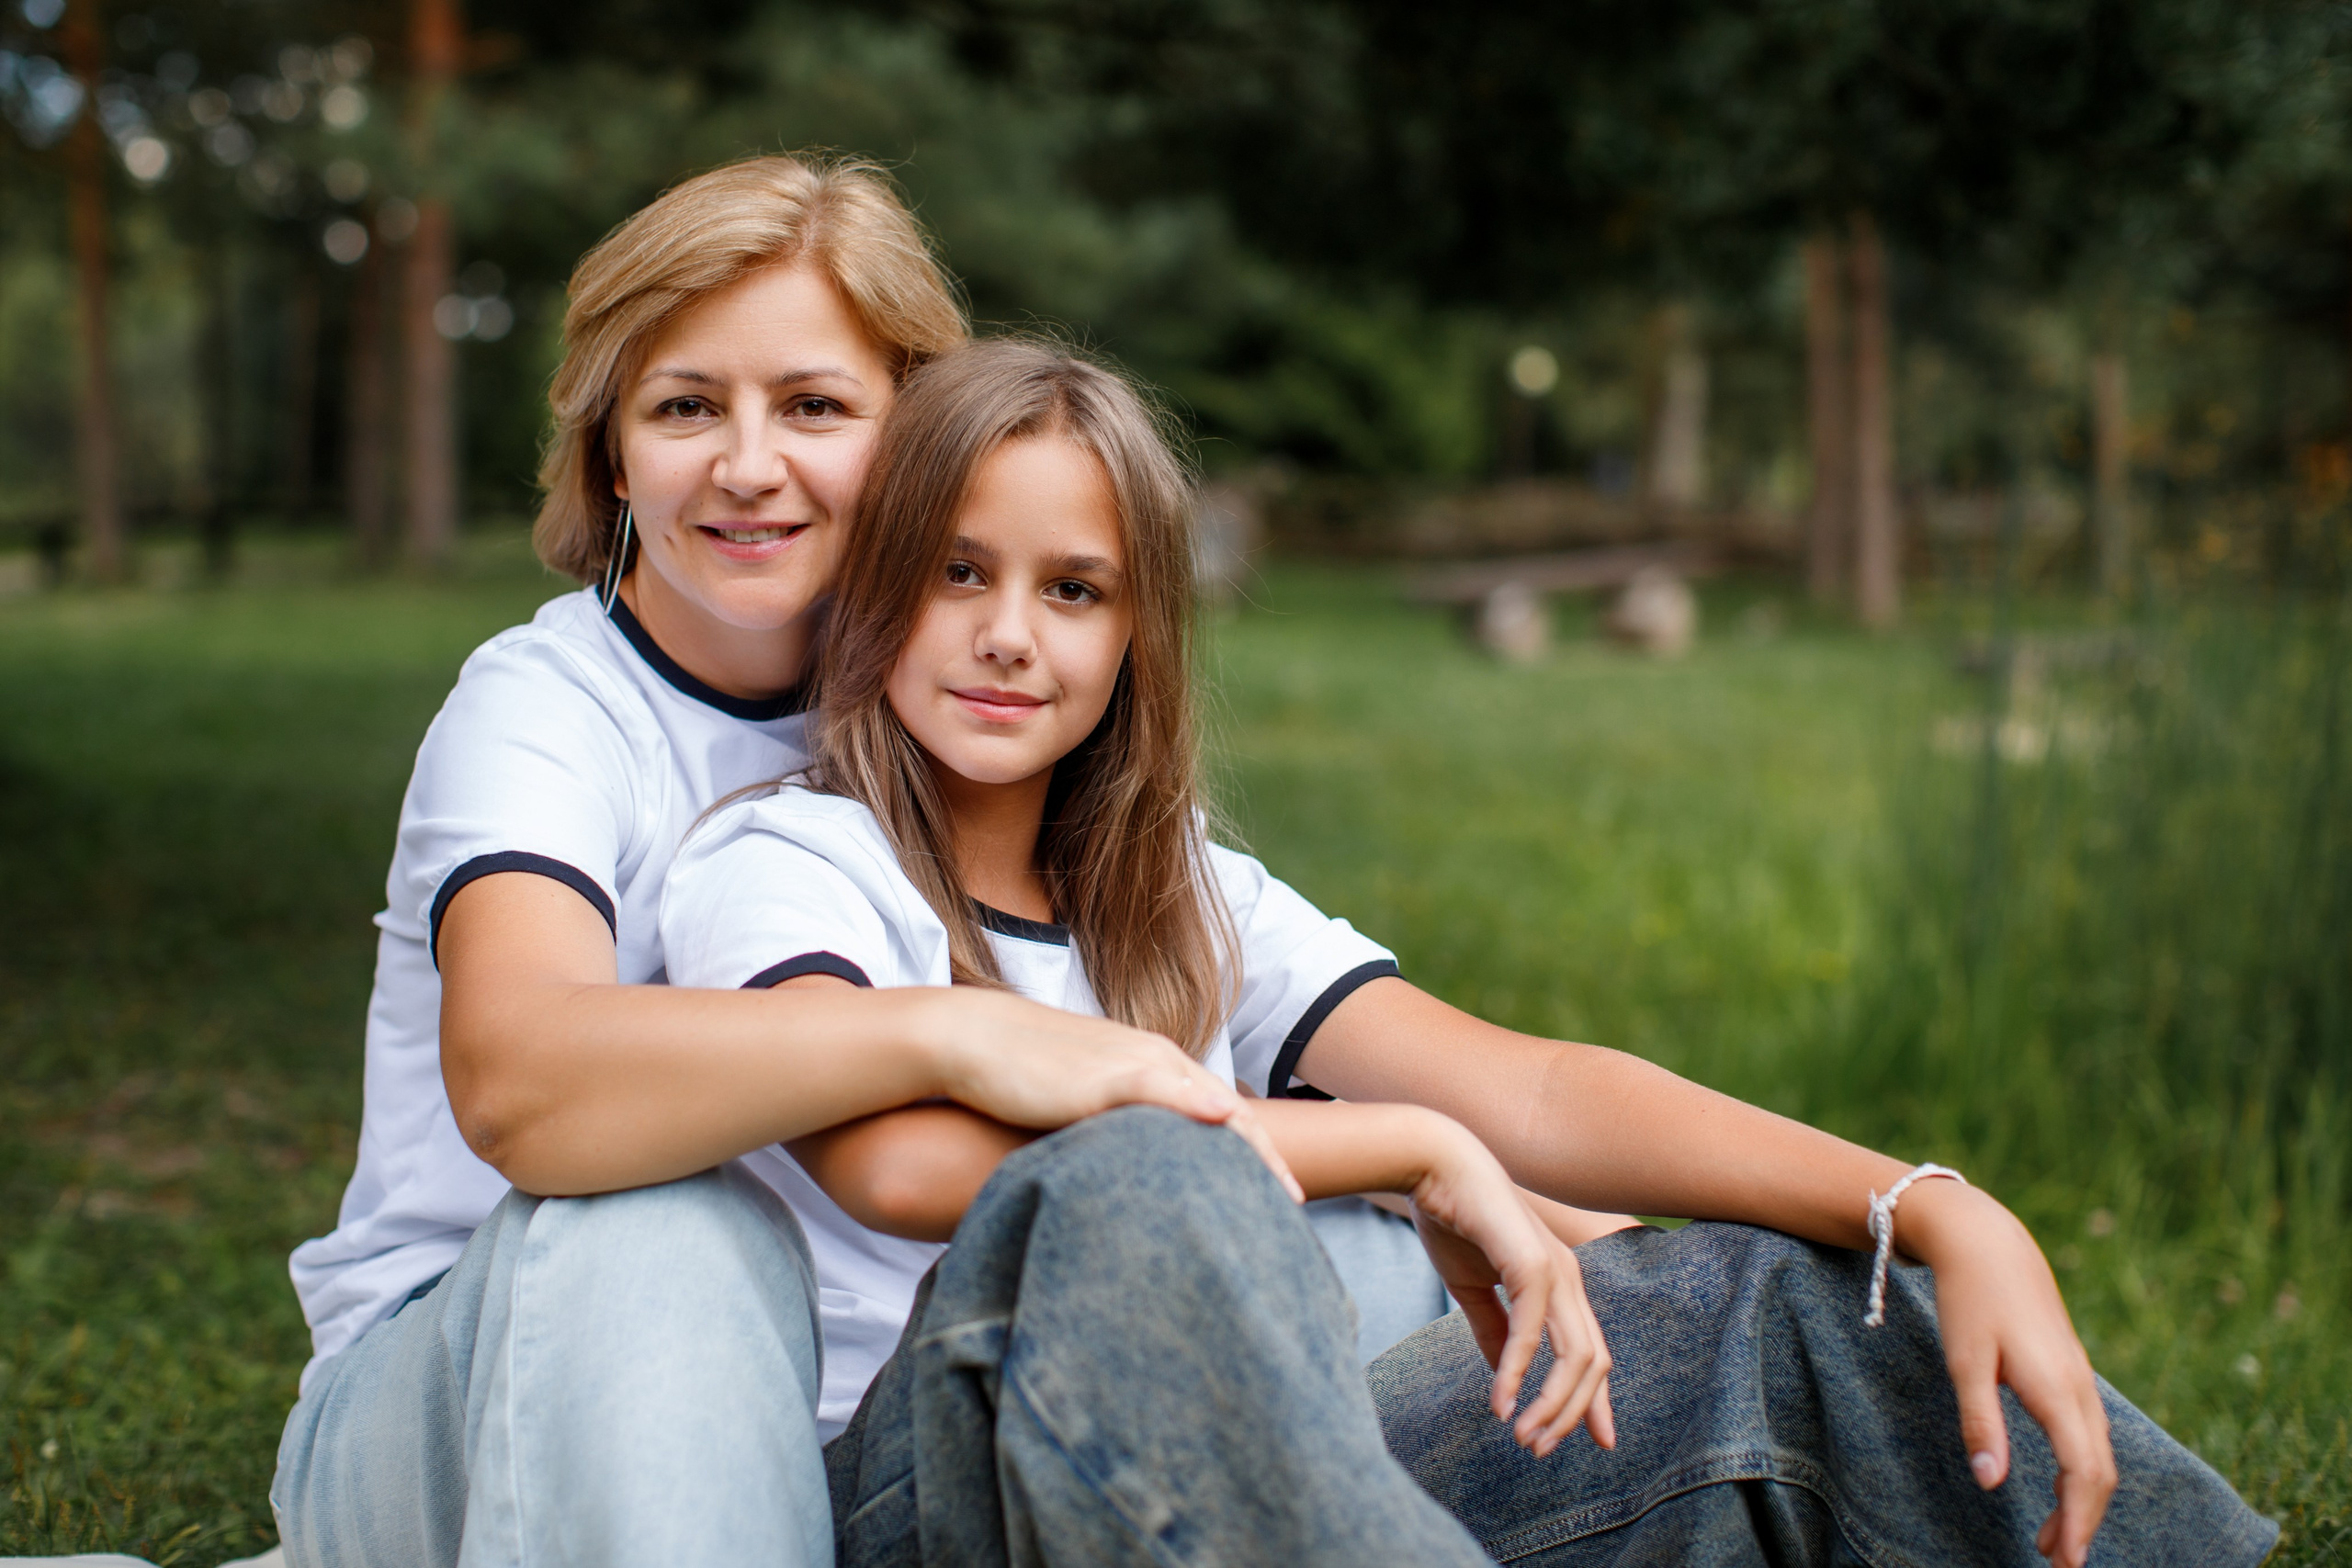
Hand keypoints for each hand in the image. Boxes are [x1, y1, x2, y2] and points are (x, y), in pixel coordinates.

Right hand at [916, 985, 1301, 1200]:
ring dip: (1249, 1148)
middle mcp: (1156, 1060)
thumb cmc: (1021, 1074)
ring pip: (1210, 1105)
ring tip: (1280, 1192)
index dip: (1254, 1153)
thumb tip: (1130, 1168)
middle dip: (1267, 1159)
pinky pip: (1161, 1090)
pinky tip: (1224, 1121)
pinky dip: (1197, 1105)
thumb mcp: (1084, 1103)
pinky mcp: (1105, 1076)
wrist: (971, 1038)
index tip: (1280, 1194)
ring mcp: (1134, 1065)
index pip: (1220, 1112)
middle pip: (1230, 1113)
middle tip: (1295, 1205)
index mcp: (1154, 1066)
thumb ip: (1119, 1127)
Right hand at [1407, 1123, 1615, 1455]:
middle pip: (1594, 1363)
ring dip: (1551, 1404)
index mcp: (1560, 1283)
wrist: (1433, 1166)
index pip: (1592, 1352)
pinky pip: (1531, 1333)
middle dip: (1573, 1414)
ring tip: (1524, 1438)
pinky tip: (1501, 1402)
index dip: (1595, 1400)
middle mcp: (1568, 1279)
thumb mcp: (1472, 1288)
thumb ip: (1492, 1330)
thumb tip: (1503, 1378)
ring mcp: (1556, 1271)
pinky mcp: (1532, 1265)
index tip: (1595, 1442)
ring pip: (1576, 1355)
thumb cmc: (1453, 1219)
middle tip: (1540, 1451)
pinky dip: (1517, 1373)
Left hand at [1898, 1180, 2115, 1567]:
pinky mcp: (2070, 1371)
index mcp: (2057, 1389)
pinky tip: (2059, 1485)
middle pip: (2099, 1472)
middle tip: (2056, 1561)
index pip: (2083, 1473)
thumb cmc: (1970, 1298)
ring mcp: (2079, 1379)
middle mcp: (2079, 1388)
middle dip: (2082, 1520)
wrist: (1987, 1241)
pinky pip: (2089, 1434)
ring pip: (2098, 1454)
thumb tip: (1992, 1484)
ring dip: (2081, 1498)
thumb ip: (1979, 1422)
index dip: (2077, 1521)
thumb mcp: (1964, 1361)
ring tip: (2051, 1537)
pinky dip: (2081, 1470)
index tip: (2065, 1561)